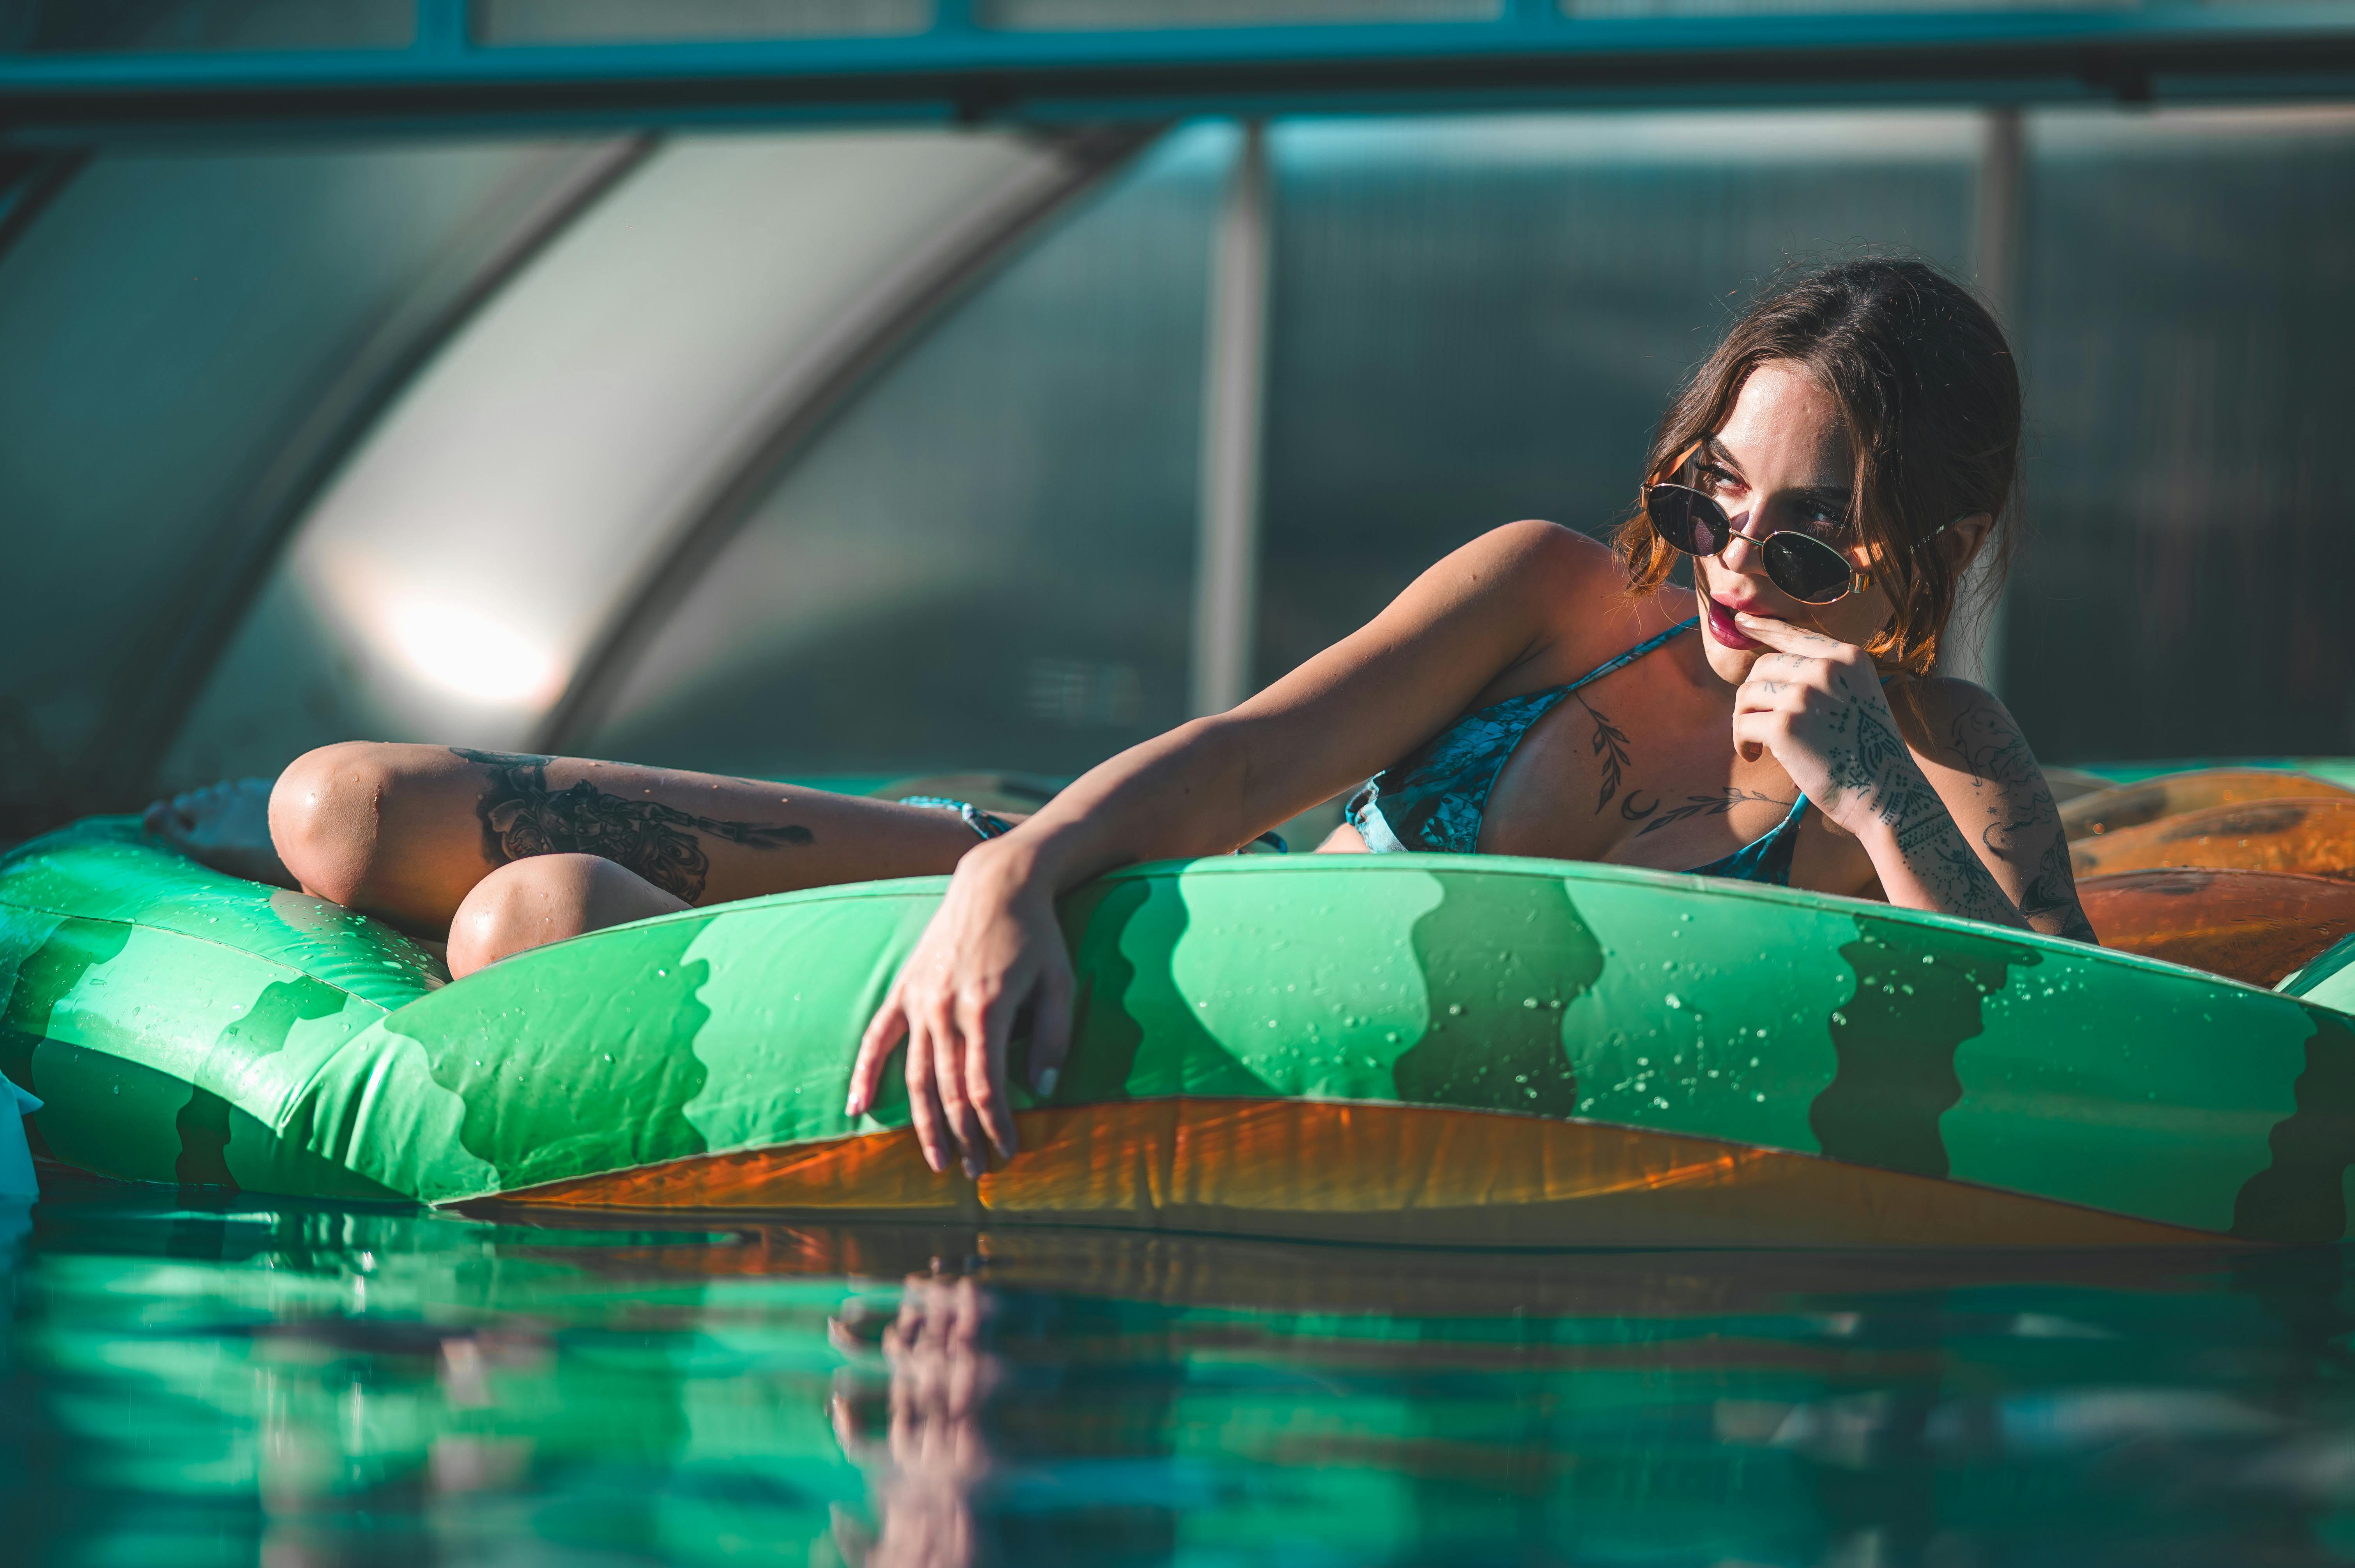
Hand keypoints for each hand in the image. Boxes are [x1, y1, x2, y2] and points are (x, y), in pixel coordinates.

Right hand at [846, 847, 1073, 1177]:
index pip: (986, 1087)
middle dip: (964, 1136)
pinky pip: (877, 1038)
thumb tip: (1043, 1091)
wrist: (997, 881)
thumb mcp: (1060, 982)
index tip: (1009, 1150)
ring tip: (937, 1159)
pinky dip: (864, 1074)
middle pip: (949, 1090)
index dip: (997, 1124)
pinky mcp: (905, 989)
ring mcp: (920, 1000)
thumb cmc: (1036, 934)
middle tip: (975, 1171)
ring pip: (915, 1075)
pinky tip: (856, 1108)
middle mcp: (947, 1009)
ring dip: (924, 1123)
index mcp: (988, 1009)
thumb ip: (1053, 1038)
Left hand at [1729, 612, 1922, 837]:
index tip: (1741, 623)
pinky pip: (1743, 723)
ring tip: (1757, 744)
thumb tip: (1769, 668)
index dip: (1764, 627)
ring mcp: (1805, 695)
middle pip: (1763, 665)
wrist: (1885, 796)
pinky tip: (1754, 756)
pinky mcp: (1784, 725)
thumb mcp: (1856, 698)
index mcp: (1848, 658)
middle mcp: (1827, 669)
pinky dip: (1742, 742)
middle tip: (1759, 723)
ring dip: (1745, 719)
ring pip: (1748, 694)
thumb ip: (1823, 678)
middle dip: (1754, 695)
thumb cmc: (1867, 755)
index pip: (1795, 634)